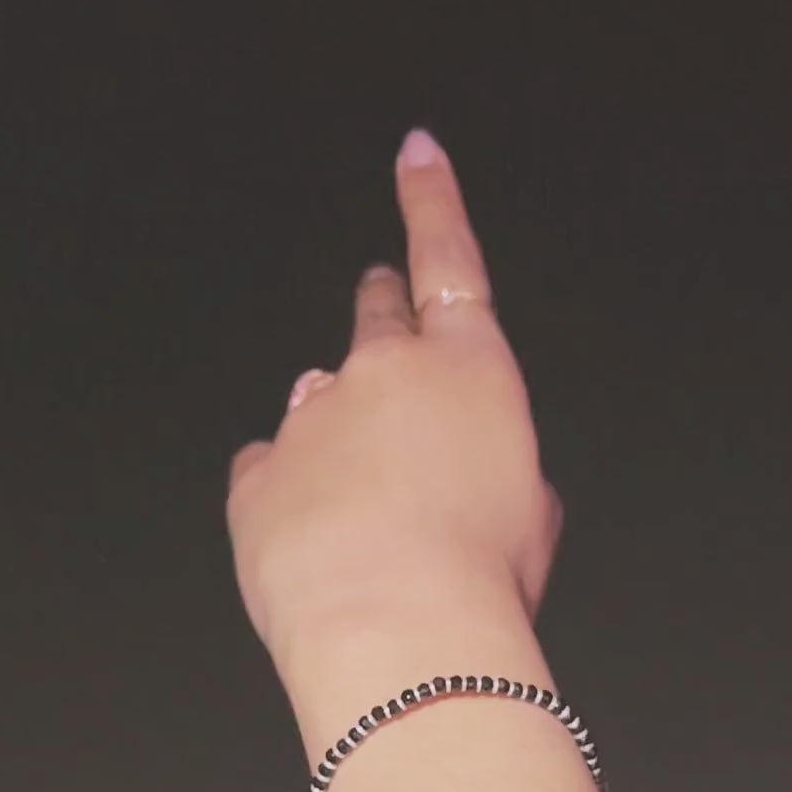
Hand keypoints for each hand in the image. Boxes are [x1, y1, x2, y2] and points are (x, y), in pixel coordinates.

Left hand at [226, 129, 563, 682]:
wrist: (399, 637)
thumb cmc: (482, 583)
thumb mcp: (534, 519)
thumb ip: (504, 466)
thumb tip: (475, 474)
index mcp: (469, 371)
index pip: (447, 259)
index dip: (431, 200)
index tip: (415, 154)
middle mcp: (382, 374)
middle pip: (374, 316)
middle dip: (379, 319)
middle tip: (385, 353)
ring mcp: (309, 420)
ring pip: (318, 405)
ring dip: (337, 437)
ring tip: (363, 512)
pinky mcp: (257, 476)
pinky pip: (267, 468)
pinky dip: (288, 490)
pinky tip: (315, 538)